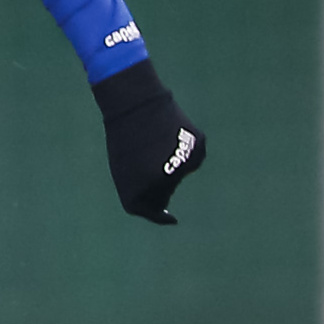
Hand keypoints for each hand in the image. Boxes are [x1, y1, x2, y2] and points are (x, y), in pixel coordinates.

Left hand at [92, 59, 206, 224]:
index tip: (168, 218)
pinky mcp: (198, 150)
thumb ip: (143, 194)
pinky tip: (170, 138)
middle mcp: (165, 180)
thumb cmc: (126, 141)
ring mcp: (183, 164)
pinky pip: (191, 161)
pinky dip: (182, 155)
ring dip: (169, 167)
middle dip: (156, 184)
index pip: (149, 211)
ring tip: (154, 145)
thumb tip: (170, 217)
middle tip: (144, 160)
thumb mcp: (125, 171)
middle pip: (165, 193)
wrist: (138, 105)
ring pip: (179, 176)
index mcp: (141, 187)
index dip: (156, 215)